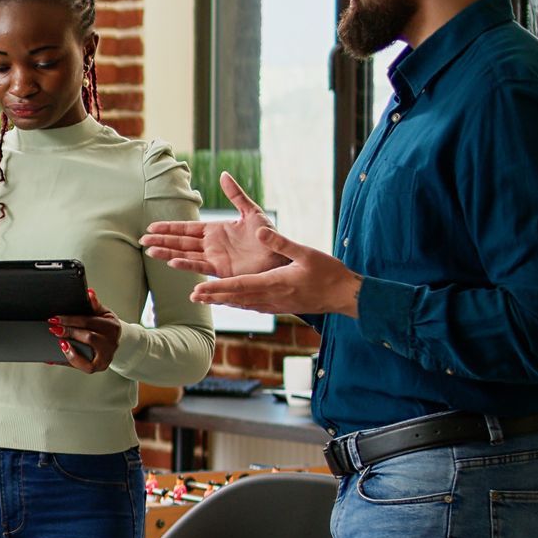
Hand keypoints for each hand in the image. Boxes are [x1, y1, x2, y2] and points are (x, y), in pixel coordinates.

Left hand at [52, 288, 121, 373]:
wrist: (116, 340)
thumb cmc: (106, 326)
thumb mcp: (103, 313)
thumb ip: (94, 304)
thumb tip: (89, 293)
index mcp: (111, 326)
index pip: (88, 321)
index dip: (70, 320)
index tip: (55, 319)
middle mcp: (111, 343)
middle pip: (88, 337)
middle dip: (68, 332)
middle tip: (53, 329)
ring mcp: (106, 356)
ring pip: (87, 356)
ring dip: (70, 351)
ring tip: (59, 343)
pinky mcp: (100, 366)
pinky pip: (84, 367)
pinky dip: (70, 361)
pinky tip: (58, 357)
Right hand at [140, 172, 288, 277]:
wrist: (280, 254)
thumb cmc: (268, 234)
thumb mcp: (251, 211)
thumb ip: (235, 194)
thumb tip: (223, 174)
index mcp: (215, 230)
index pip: (186, 228)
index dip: (169, 228)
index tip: (152, 227)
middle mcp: (210, 245)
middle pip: (180, 242)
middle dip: (161, 241)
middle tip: (142, 241)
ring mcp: (214, 258)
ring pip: (185, 254)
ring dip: (168, 253)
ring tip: (150, 252)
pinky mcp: (221, 270)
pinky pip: (200, 266)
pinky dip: (186, 264)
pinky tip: (172, 262)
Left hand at [190, 226, 362, 316]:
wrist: (345, 296)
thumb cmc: (328, 272)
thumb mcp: (305, 252)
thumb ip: (281, 242)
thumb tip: (259, 230)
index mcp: (274, 283)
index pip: (239, 286)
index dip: (217, 288)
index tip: (198, 289)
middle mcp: (271, 298)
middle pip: (235, 298)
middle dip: (213, 297)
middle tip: (192, 297)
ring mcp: (275, 305)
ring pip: (242, 304)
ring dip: (222, 301)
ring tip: (204, 299)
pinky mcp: (280, 307)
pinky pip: (253, 306)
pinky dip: (238, 303)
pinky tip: (231, 302)